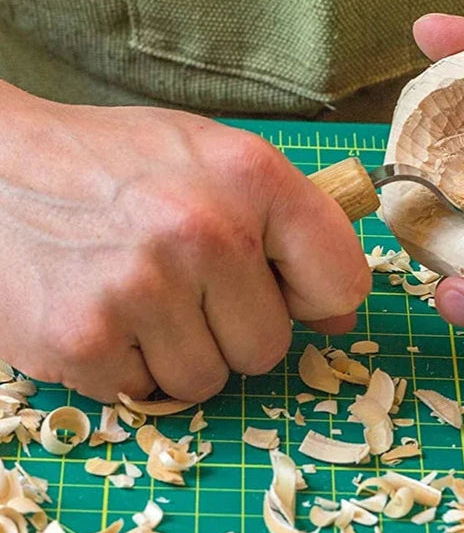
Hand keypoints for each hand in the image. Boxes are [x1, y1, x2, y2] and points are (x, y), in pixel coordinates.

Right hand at [0, 84, 369, 401]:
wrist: (2, 163)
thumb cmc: (121, 162)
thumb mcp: (217, 159)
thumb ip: (291, 225)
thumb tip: (339, 315)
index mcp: (253, 176)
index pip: (341, 278)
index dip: (317, 295)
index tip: (290, 290)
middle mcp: (205, 232)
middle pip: (270, 346)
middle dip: (235, 326)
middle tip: (188, 281)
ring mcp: (143, 289)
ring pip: (208, 380)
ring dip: (180, 349)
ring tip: (142, 289)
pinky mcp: (84, 340)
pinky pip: (144, 392)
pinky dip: (128, 362)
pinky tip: (105, 306)